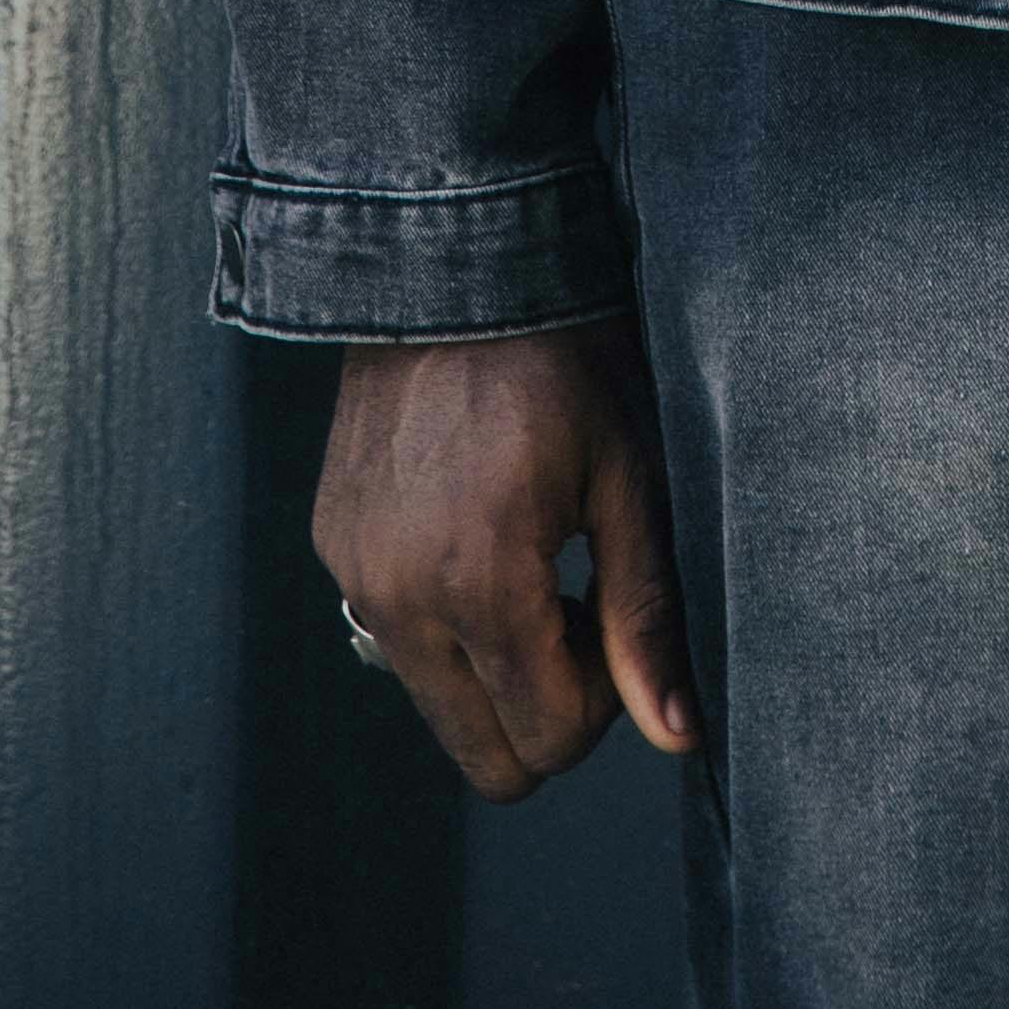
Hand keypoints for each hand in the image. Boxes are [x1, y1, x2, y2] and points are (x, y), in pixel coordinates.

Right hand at [312, 315, 701, 797]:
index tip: (613, 613)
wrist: (453, 253)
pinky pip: (393, 636)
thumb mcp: (627, 475)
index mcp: (481, 584)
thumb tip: (676, 733)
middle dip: (546, 706)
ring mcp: (355, 575)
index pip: (546, 741)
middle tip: (577, 604)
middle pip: (484, 755)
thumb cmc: (562, 352)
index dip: (602, 700)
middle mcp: (399, 599)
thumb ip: (646, 616)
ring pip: (438, 703)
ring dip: (494, 667)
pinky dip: (444, 618)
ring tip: (533, 562)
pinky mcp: (332, 545)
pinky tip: (478, 531)